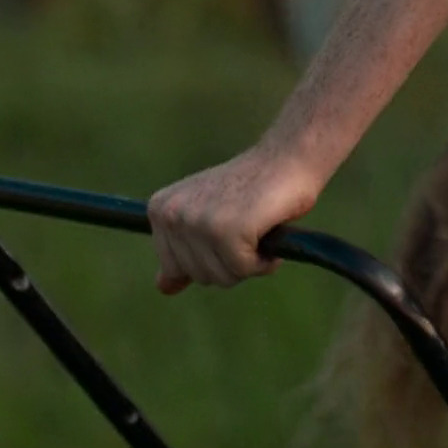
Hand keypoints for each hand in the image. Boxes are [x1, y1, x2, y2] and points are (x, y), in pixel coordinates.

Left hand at [147, 146, 320, 294]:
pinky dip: (265, 260)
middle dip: (231, 261)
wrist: (288, 158)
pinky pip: (245, 269)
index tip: (227, 228)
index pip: (175, 269)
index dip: (210, 257)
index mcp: (160, 210)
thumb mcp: (208, 217)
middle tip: (247, 225)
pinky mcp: (226, 230)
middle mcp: (171, 215)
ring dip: (250, 261)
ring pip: (223, 276)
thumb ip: (183, 251)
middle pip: (200, 276)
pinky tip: (269, 230)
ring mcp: (197, 222)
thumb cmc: (253, 188)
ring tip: (258, 226)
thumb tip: (162, 289)